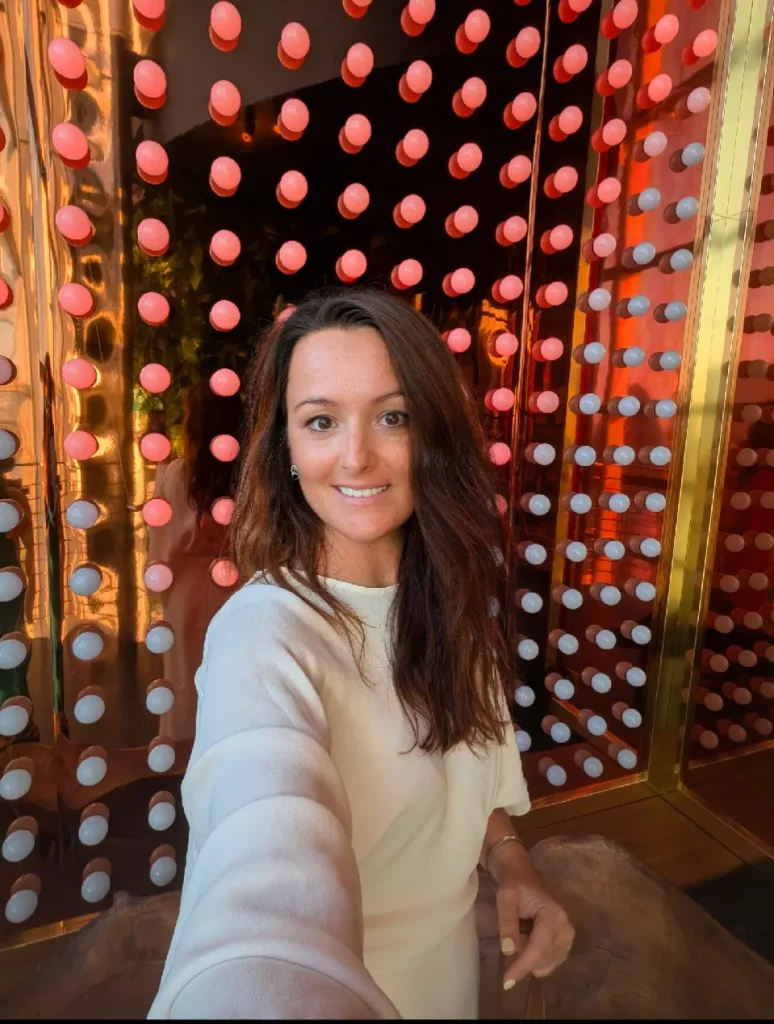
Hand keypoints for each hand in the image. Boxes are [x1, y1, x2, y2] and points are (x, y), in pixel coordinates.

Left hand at [496, 871, 574, 988]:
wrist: (523, 879)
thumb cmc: (514, 886)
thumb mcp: (505, 898)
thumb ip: (507, 923)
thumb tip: (508, 951)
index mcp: (554, 917)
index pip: (539, 948)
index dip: (523, 966)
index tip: (507, 982)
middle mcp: (566, 930)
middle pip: (541, 960)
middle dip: (523, 953)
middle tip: (514, 930)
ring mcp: (568, 940)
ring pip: (543, 964)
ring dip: (527, 954)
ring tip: (522, 930)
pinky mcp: (564, 946)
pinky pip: (545, 963)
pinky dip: (533, 956)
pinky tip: (529, 938)